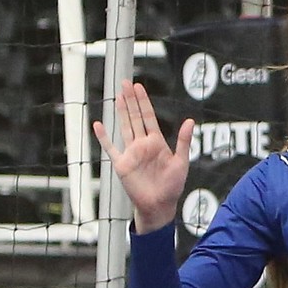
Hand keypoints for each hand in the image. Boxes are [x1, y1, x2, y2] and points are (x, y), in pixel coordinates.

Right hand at [93, 79, 193, 232]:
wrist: (159, 205)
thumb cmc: (172, 186)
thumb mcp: (181, 162)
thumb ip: (184, 141)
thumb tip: (190, 120)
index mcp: (157, 142)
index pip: (148, 117)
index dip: (143, 101)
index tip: (139, 86)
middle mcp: (142, 144)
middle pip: (135, 117)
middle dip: (131, 100)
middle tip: (125, 82)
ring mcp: (131, 153)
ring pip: (124, 127)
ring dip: (121, 112)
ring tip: (117, 96)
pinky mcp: (122, 164)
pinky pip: (110, 148)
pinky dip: (103, 137)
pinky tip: (97, 125)